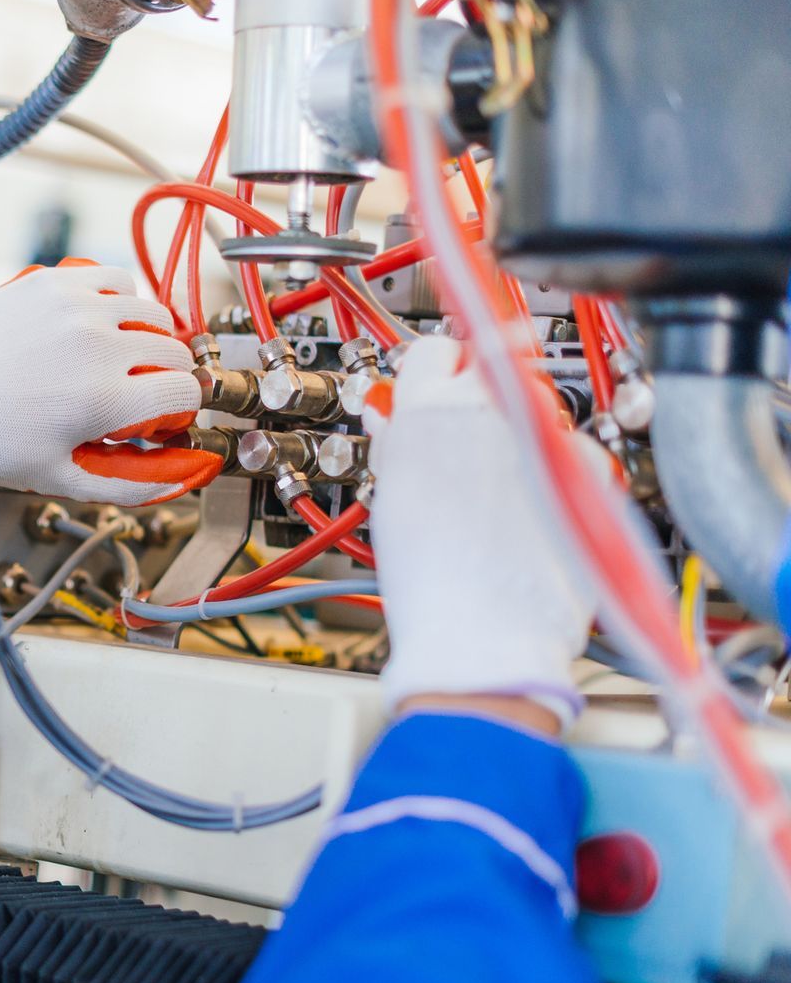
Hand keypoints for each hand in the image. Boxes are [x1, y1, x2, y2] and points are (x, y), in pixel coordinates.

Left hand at [0, 260, 221, 505]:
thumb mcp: (57, 476)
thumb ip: (128, 483)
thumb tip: (176, 478)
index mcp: (103, 398)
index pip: (185, 391)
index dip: (180, 409)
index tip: (163, 416)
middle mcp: (97, 344)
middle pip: (174, 351)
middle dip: (167, 376)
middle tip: (139, 392)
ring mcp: (76, 307)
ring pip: (153, 311)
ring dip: (150, 336)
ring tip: (122, 358)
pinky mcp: (54, 282)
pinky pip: (116, 279)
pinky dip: (120, 299)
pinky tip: (102, 323)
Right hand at [364, 336, 597, 729]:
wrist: (483, 632)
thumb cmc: (431, 578)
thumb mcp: (391, 494)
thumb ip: (399, 440)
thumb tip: (398, 417)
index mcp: (431, 407)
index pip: (432, 351)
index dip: (430, 376)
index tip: (434, 392)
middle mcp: (494, 407)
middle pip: (489, 368)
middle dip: (479, 400)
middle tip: (464, 446)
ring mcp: (547, 435)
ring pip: (535, 410)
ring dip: (519, 435)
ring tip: (496, 496)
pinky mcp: (591, 467)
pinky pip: (572, 451)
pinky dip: (556, 473)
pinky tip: (531, 514)